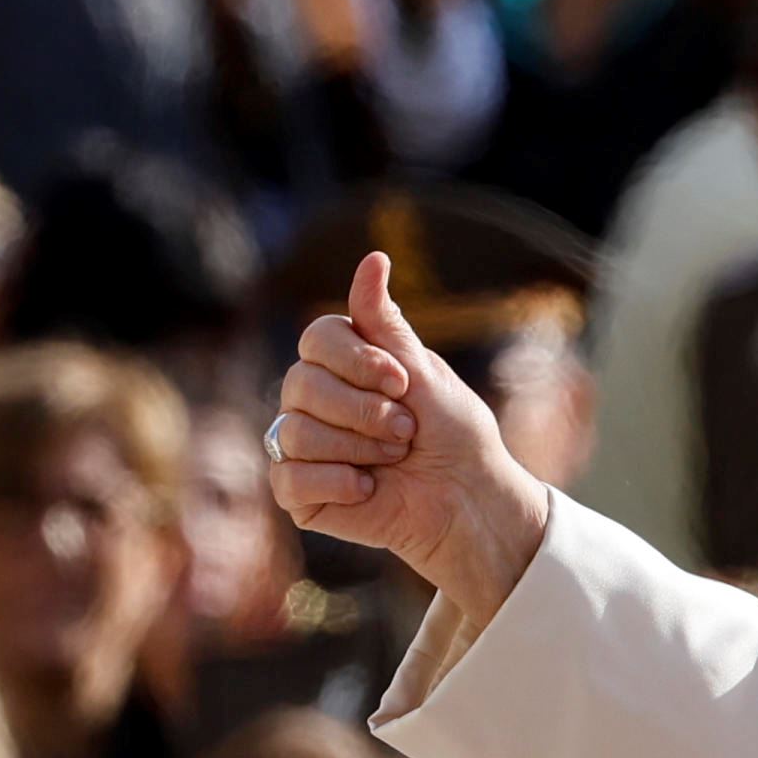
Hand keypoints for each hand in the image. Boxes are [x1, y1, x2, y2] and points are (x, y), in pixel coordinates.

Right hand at [271, 251, 551, 628]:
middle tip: (407, 432)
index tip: (403, 383)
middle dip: (365, 411)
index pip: (316, 338)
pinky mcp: (299, 493)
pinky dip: (337, 483)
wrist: (467, 500)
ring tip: (395, 460)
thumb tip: (374, 257)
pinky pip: (289, 477)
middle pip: (301, 384)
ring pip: (295, 431)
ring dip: (359, 448)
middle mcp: (312, 399)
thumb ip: (385, 321)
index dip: (357, 360)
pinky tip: (368, 489)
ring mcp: (301, 445)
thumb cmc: (452, 433)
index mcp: (339, 363)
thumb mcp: (422, 370)